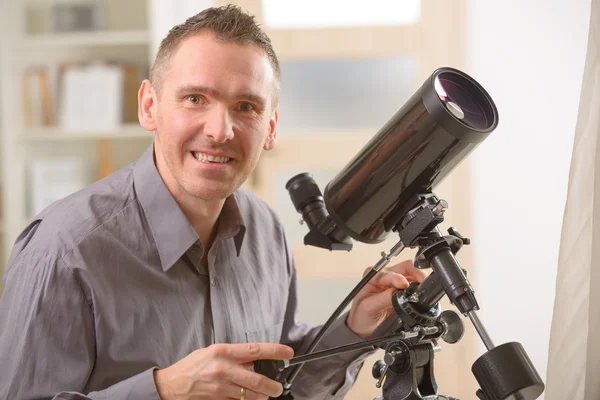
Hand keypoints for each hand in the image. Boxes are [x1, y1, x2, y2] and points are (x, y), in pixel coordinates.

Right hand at [154, 342, 293, 399]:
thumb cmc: (191, 367)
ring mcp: (220, 388)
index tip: (288, 352)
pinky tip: (245, 399)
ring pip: (250, 396)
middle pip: (257, 381)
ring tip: (263, 395)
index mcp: (223, 352)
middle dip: (272, 387)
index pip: (255, 350)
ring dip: (261, 397)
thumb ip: (234, 356)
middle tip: (277, 388)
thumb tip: (253, 360)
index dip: (274, 351)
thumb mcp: (212, 352)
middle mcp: (222, 370)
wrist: (170, 385)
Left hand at [346, 259, 427, 338]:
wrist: (363, 327)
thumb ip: (384, 298)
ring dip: (420, 280)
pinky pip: (415, 284)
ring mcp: (394, 282)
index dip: (400, 278)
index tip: (405, 285)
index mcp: (373, 276)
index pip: (391, 272)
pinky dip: (420, 286)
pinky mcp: (402, 290)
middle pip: (406, 268)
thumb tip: (399, 293)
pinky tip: (421, 292)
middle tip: (423, 283)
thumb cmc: (361, 315)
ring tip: (423, 289)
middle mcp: (384, 276)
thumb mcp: (370, 307)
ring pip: (412, 274)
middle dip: (417, 273)